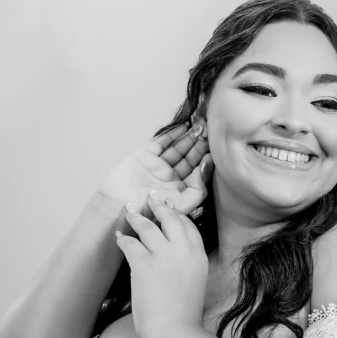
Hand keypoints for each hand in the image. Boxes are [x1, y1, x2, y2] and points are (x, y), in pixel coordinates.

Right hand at [97, 121, 213, 220]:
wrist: (120, 207)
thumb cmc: (150, 212)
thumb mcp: (182, 206)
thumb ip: (198, 189)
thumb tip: (205, 166)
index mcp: (181, 188)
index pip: (198, 170)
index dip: (206, 158)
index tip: (216, 147)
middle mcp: (171, 176)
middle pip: (190, 156)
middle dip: (200, 144)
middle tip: (211, 131)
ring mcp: (158, 164)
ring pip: (178, 147)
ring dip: (189, 136)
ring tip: (201, 125)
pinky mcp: (146, 155)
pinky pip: (162, 142)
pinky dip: (172, 133)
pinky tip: (184, 126)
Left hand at [114, 195, 208, 337]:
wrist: (176, 332)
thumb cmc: (184, 316)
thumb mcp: (195, 284)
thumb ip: (187, 266)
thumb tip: (172, 258)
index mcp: (199, 257)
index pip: (189, 227)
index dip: (177, 215)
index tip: (168, 209)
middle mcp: (184, 252)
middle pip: (171, 219)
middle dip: (159, 206)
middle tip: (150, 198)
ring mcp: (164, 257)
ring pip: (148, 227)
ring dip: (137, 217)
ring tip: (129, 211)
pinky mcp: (144, 265)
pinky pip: (130, 244)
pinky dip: (123, 238)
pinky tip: (119, 236)